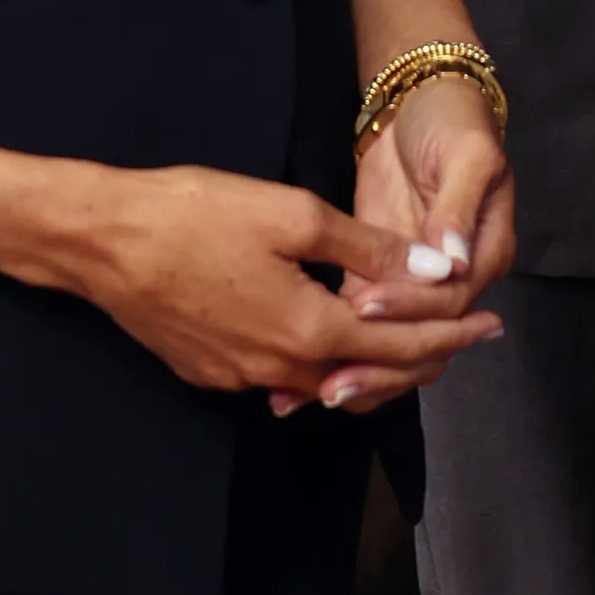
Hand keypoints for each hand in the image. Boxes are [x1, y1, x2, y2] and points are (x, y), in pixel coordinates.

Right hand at [13, 159, 501, 408]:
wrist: (102, 241)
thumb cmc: (195, 215)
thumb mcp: (292, 214)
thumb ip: (367, 248)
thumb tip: (434, 273)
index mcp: (310, 329)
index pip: (401, 347)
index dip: (451, 334)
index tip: (491, 325)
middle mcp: (279, 368)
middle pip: (370, 376)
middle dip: (425, 356)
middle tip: (467, 336)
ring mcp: (240, 376)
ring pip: (325, 380)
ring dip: (372, 363)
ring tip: (409, 339)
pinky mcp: (209, 371)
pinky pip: (281, 377)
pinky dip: (319, 362)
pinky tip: (329, 338)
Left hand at [272, 76, 513, 416]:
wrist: (423, 100)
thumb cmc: (453, 121)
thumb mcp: (467, 155)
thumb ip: (457, 207)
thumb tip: (452, 258)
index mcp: (484, 254)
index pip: (449, 302)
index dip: (408, 309)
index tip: (363, 304)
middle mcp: (455, 279)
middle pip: (420, 341)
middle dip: (376, 365)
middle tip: (329, 387)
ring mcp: (414, 281)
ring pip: (389, 342)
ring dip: (351, 370)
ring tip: (303, 399)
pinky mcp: (377, 274)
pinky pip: (359, 322)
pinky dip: (333, 348)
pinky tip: (296, 376)